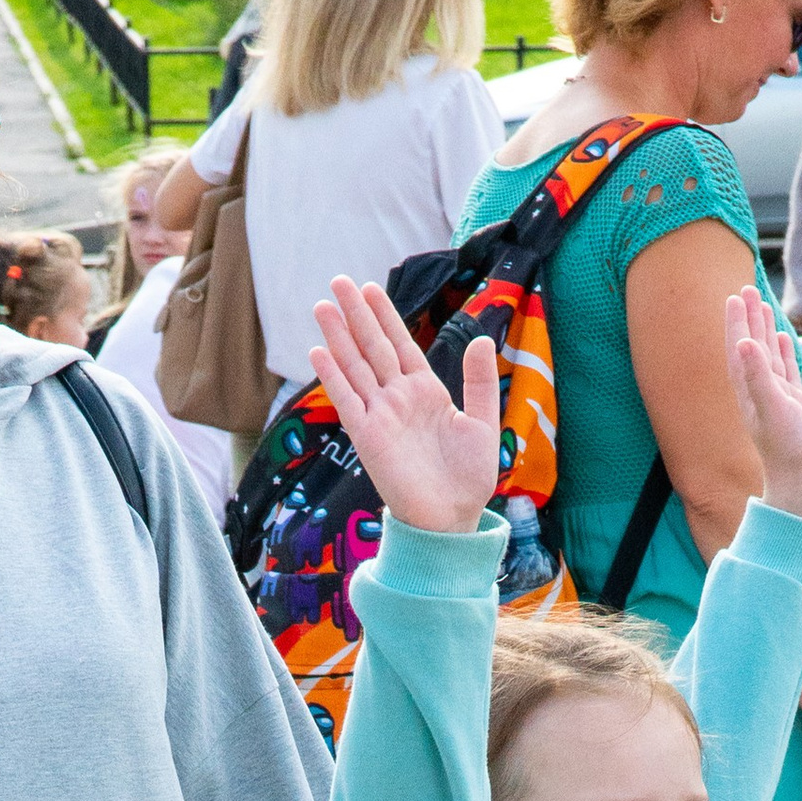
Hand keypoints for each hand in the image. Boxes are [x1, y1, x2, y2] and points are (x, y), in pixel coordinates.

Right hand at [310, 274, 499, 536]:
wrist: (452, 519)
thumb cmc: (468, 478)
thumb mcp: (483, 423)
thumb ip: (479, 382)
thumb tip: (479, 338)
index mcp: (426, 392)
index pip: (401, 344)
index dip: (386, 316)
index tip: (371, 288)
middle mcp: (398, 399)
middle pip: (373, 347)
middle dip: (357, 314)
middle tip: (338, 281)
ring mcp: (380, 416)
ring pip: (356, 366)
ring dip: (338, 337)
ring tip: (323, 306)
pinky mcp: (367, 437)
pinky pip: (347, 400)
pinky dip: (333, 377)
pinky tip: (318, 352)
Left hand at [727, 288, 801, 523]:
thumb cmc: (788, 451)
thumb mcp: (774, 409)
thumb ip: (759, 376)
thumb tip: (743, 343)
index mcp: (750, 393)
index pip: (740, 350)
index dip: (737, 323)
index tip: (736, 297)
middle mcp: (759, 394)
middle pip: (750, 347)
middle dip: (749, 319)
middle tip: (747, 289)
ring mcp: (777, 400)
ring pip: (767, 356)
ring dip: (763, 331)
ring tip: (761, 306)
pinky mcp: (793, 407)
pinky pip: (785, 372)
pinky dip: (781, 353)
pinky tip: (780, 339)